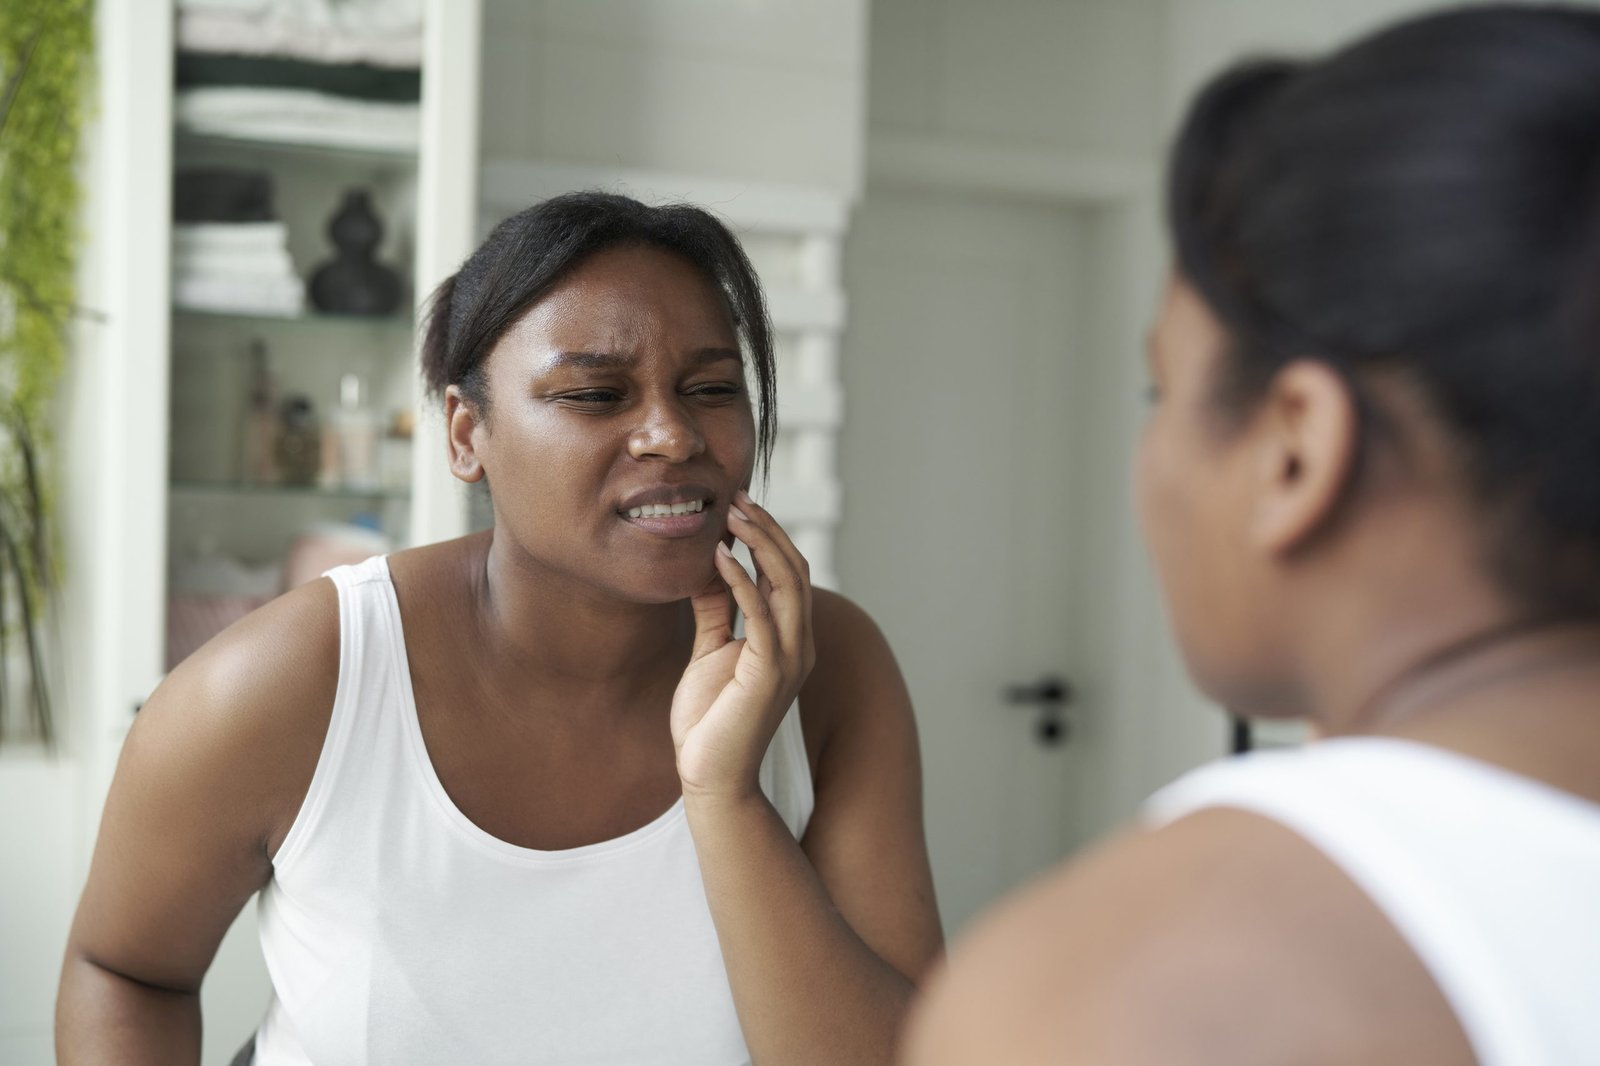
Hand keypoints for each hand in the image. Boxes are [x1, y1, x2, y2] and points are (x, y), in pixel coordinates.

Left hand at [671, 489, 815, 800]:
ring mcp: (790, 659)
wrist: (710, 776)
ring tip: (730, 514)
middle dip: (768, 529)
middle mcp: (799, 645)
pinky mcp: (770, 674)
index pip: (789, 573)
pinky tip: (719, 556)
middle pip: (795, 569)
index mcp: (790, 639)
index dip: (769, 535)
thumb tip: (711, 564)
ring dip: (760, 543)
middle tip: (736, 497)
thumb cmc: (710, 720)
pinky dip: (742, 580)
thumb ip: (717, 608)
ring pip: (788, 584)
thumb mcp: (710, 649)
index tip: (738, 505)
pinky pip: (761, 615)